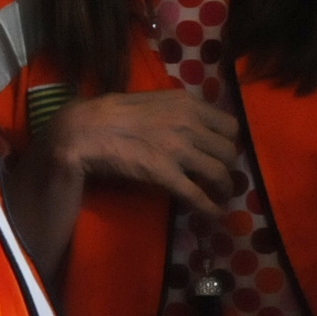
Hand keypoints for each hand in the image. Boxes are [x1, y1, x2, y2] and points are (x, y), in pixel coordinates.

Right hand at [41, 90, 240, 215]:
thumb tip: (197, 125)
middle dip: (229, 168)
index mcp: (187, 103)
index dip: (231, 143)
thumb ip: (178, 111)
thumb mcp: (154, 101)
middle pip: (229, 151)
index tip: (224, 154)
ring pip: (220, 173)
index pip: (230, 125)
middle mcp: (189, 124)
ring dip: (224, 189)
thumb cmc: (115, 114)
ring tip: (221, 197)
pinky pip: (198, 195)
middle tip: (221, 179)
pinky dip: (211, 208)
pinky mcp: (165, 174)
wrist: (85, 130)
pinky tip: (215, 214)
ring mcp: (178, 149)